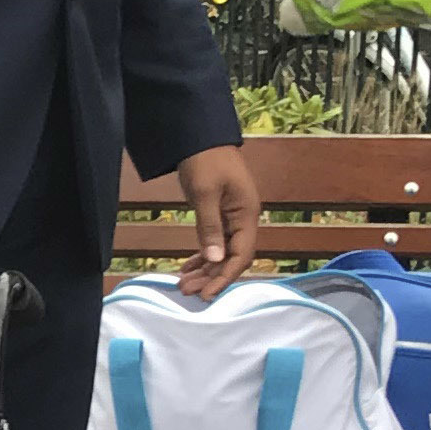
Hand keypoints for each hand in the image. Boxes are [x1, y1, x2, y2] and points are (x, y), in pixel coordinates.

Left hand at [174, 144, 263, 299]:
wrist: (199, 136)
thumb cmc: (205, 160)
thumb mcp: (204, 193)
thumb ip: (209, 227)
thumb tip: (214, 259)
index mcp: (246, 214)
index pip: (242, 255)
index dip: (225, 276)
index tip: (207, 294)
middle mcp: (243, 219)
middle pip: (232, 257)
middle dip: (211, 276)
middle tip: (187, 291)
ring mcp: (232, 217)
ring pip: (222, 252)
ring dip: (205, 269)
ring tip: (184, 284)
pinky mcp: (220, 214)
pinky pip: (214, 241)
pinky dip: (202, 255)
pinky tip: (188, 267)